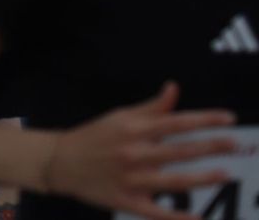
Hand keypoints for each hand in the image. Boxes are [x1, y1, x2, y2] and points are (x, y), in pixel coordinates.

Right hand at [45, 82, 236, 219]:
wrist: (60, 162)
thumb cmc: (94, 137)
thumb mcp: (120, 116)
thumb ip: (151, 107)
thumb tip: (174, 88)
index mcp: (133, 129)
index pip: (176, 122)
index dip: (205, 120)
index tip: (229, 118)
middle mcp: (134, 153)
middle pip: (180, 149)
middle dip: (211, 146)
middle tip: (236, 143)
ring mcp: (131, 179)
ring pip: (173, 180)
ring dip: (202, 177)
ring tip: (225, 174)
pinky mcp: (127, 201)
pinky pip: (156, 212)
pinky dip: (177, 218)